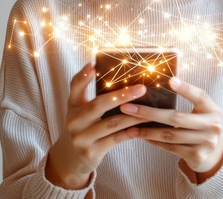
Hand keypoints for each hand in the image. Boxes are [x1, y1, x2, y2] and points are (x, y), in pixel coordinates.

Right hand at [45, 63, 147, 189]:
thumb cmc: (82, 125)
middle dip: (122, 95)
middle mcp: (74, 122)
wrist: (71, 157)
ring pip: (112, 124)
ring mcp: (83, 139)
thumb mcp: (78, 107)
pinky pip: (116, 139)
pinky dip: (131, 132)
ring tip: (151, 109)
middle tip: (141, 88)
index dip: (83, 77)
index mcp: (72, 107)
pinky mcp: (92, 153)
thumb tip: (92, 65)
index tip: (94, 66)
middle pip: (98, 105)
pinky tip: (143, 126)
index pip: (75, 88)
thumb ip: (83, 88)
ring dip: (134, 116)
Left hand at [120, 78, 222, 179]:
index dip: (186, 89)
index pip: (200, 96)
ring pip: (170, 135)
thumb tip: (166, 82)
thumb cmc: (202, 126)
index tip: (170, 80)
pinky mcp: (196, 156)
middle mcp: (212, 126)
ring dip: (148, 131)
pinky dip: (155, 142)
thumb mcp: (203, 112)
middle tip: (129, 108)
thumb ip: (190, 99)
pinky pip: (171, 147)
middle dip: (150, 113)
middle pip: (177, 118)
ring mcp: (205, 142)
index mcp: (213, 110)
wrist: (215, 154)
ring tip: (131, 127)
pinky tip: (144, 137)